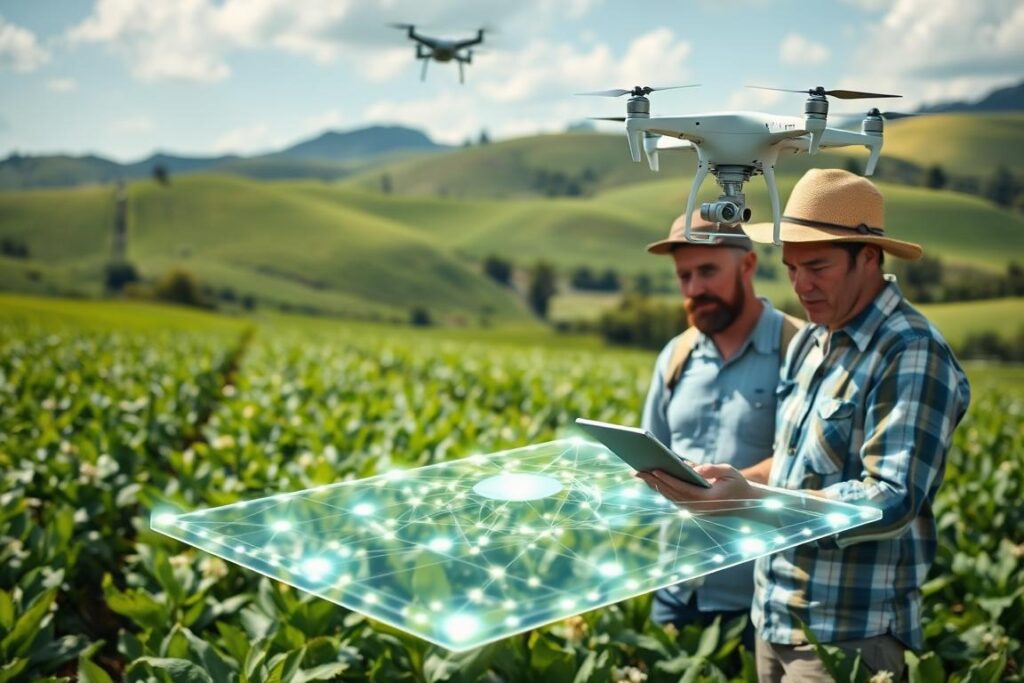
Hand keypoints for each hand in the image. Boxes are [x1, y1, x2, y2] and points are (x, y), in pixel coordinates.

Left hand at [635, 463, 760, 508]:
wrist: (746, 504)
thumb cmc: (737, 484)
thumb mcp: (729, 471)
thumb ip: (712, 469)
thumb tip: (693, 468)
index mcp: (707, 500)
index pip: (683, 489)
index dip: (667, 479)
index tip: (654, 470)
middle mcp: (697, 508)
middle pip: (671, 493)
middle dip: (653, 482)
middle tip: (637, 470)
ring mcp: (693, 510)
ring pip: (669, 497)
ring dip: (653, 485)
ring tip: (639, 473)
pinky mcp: (691, 509)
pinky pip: (672, 498)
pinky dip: (660, 488)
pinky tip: (650, 479)